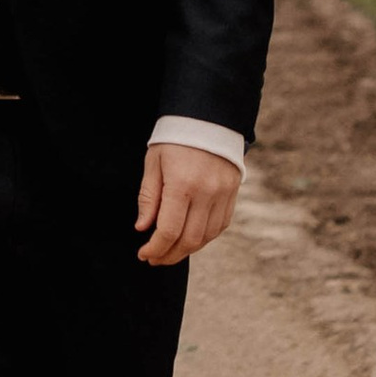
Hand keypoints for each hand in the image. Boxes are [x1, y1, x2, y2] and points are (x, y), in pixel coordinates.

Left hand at [135, 141, 239, 267]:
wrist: (208, 118)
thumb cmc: (174, 139)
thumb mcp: (153, 163)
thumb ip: (149, 197)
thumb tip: (143, 228)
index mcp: (182, 184)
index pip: (168, 230)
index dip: (155, 248)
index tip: (143, 254)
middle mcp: (206, 192)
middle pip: (189, 240)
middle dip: (169, 255)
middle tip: (155, 259)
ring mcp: (223, 194)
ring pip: (206, 237)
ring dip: (187, 250)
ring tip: (170, 251)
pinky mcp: (233, 194)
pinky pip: (220, 226)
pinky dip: (204, 238)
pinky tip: (190, 239)